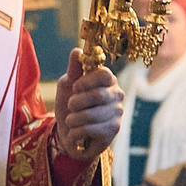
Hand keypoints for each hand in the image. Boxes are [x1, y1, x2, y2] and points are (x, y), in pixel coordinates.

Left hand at [55, 48, 122, 163]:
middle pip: (98, 95)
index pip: (104, 74)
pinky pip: (90, 129)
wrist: (69, 134)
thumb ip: (74, 69)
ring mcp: (118, 113)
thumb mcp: (68, 85)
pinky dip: (76, 132)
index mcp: (108, 80)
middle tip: (71, 106)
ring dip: (73, 119)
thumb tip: (77, 51)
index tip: (75, 87)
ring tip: (71, 121)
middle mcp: (117, 95)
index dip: (87, 81)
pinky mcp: (114, 130)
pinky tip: (76, 132)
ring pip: (92, 114)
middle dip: (76, 102)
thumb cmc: (71, 106)